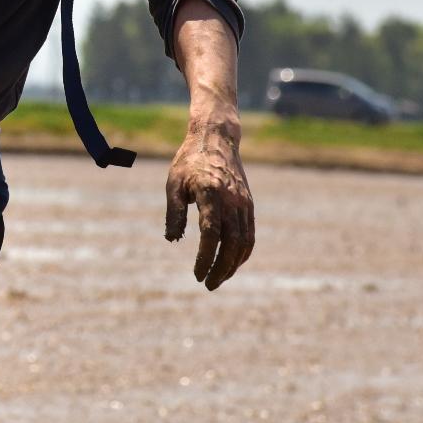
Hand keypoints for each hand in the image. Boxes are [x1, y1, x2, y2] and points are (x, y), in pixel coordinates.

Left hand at [164, 117, 252, 289]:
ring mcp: (244, 203)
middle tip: (208, 284)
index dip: (205, 257)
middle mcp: (232, 200)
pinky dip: (243, 252)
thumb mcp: (174, 183)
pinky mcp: (249, 204)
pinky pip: (250, 234)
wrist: (216, 138)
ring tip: (219, 278)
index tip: (197, 274)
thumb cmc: (189, 160)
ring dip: (233, 264)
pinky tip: (232, 263)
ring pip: (244, 242)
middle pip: (232, 243)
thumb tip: (173, 240)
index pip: (211, 234)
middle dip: (221, 268)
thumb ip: (174, 213)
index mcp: (211, 193)